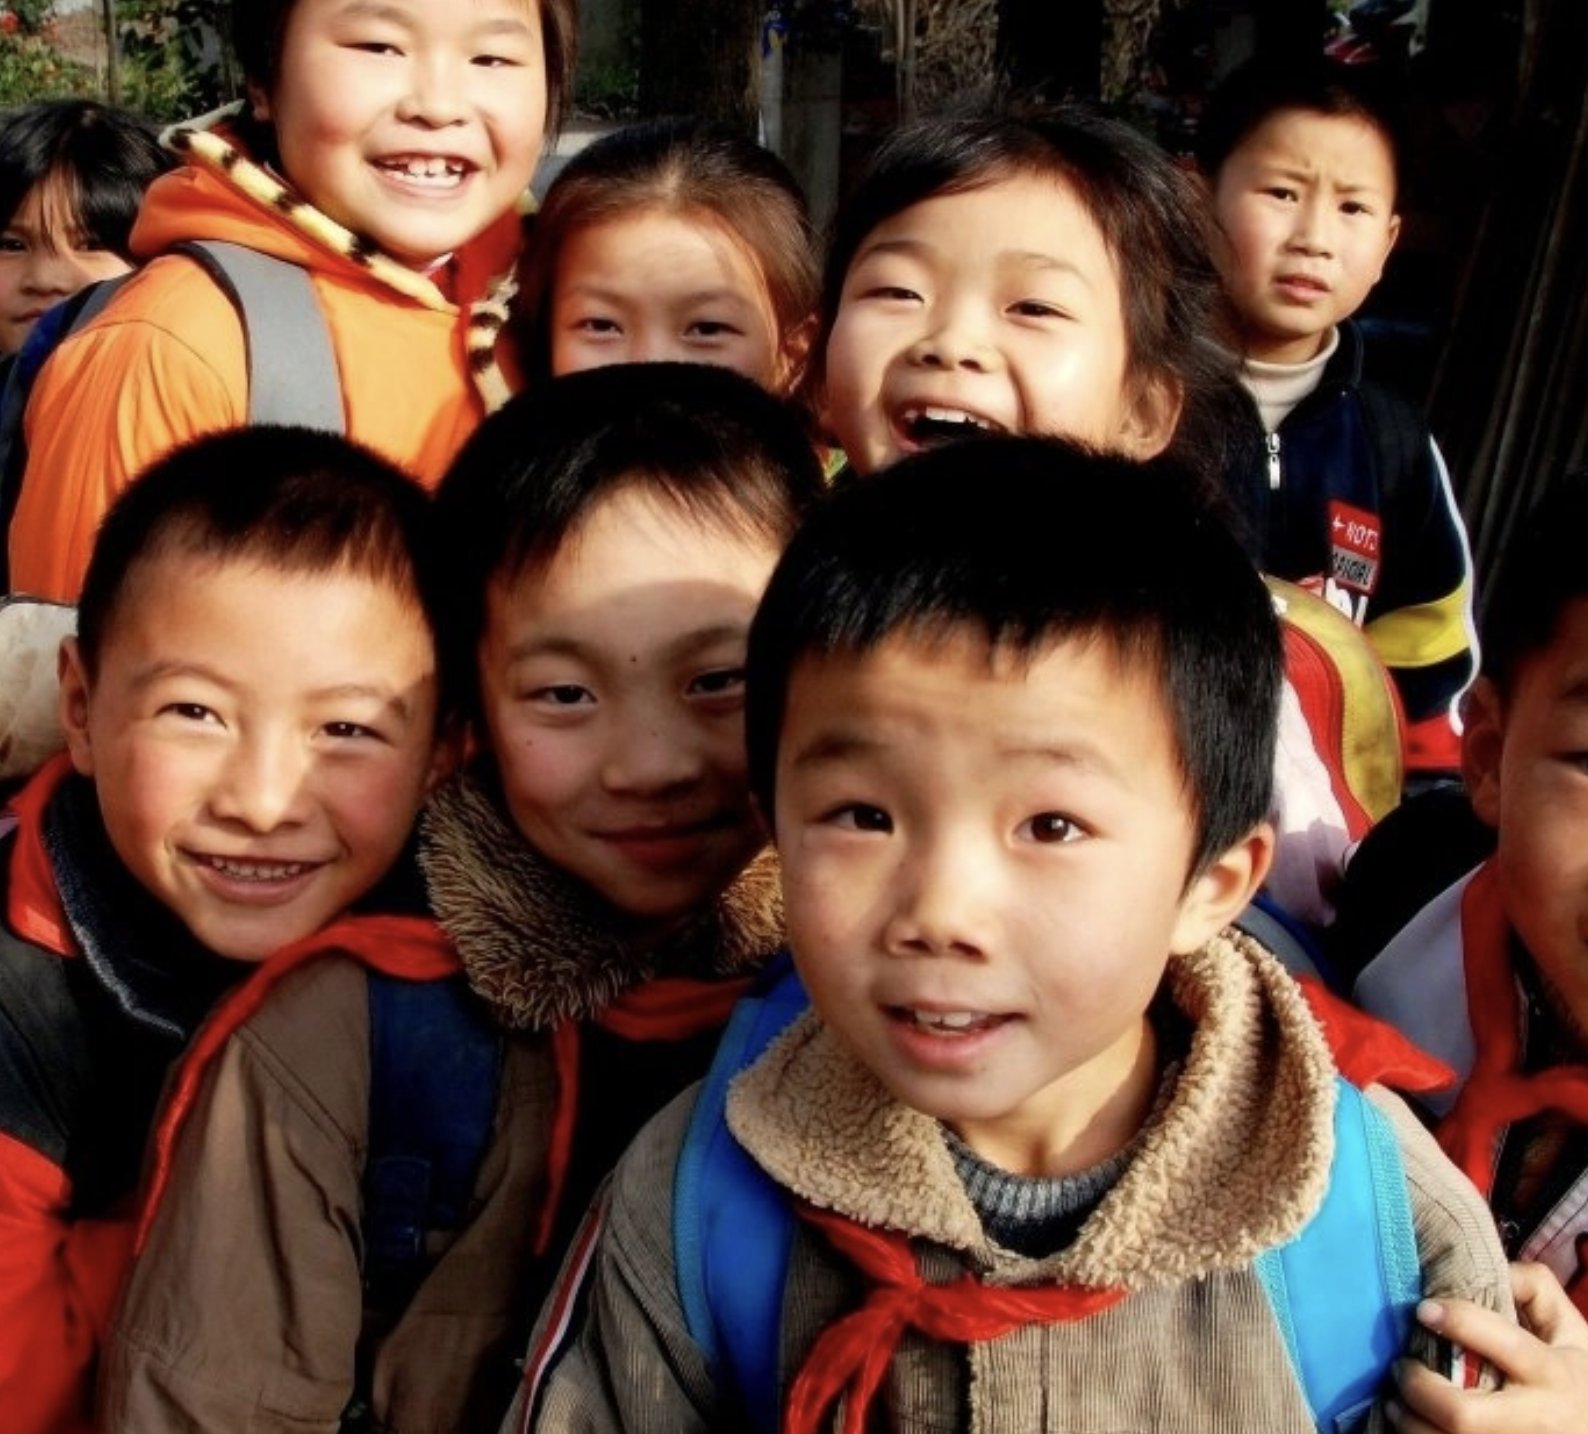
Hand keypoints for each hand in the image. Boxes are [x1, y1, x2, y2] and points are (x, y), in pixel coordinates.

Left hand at [1387, 1262, 1587, 1432]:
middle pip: (1461, 1415)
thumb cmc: (1578, 1377)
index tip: (1422, 1309)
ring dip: (1409, 1423)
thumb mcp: (1571, 1332)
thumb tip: (1488, 1268)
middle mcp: (1536, 1419)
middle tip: (1400, 1366)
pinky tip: (1409, 1426)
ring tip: (1394, 1401)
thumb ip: (1534, 1289)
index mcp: (1552, 1374)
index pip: (1501, 1344)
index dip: (1458, 1322)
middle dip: (1419, 1388)